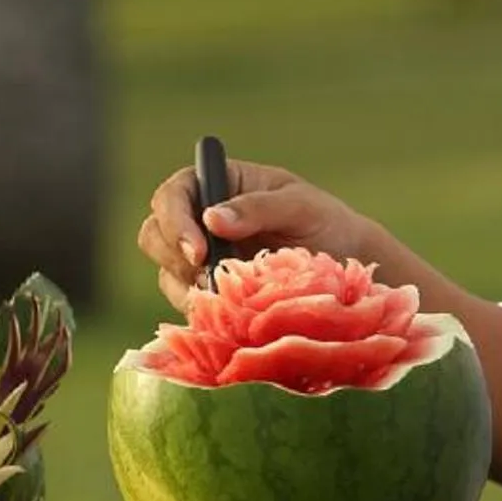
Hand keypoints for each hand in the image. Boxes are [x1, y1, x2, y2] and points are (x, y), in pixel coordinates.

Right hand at [135, 158, 386, 309]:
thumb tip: (212, 218)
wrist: (346, 267)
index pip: (173, 195)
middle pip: (155, 234)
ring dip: (188, 288)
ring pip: (166, 273)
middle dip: (174, 257)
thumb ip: (257, 208)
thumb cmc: (326, 223)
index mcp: (218, 185)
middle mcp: (200, 219)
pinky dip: (203, 310)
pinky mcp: (209, 292)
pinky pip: (187, 303)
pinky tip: (230, 315)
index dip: (175, 221)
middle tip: (210, 278)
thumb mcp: (300, 207)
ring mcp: (202, 259)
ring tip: (229, 298)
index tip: (199, 251)